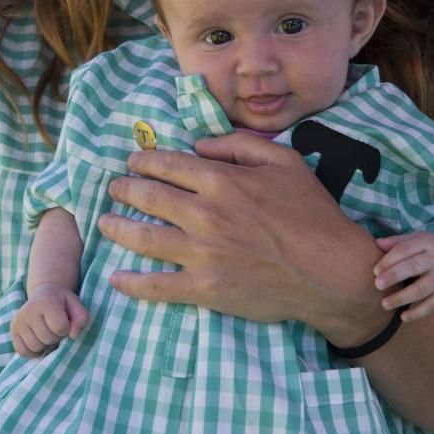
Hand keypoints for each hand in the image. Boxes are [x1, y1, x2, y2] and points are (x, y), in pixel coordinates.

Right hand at [11, 283, 88, 356]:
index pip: (60, 327)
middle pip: (47, 339)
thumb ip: (82, 319)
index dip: (66, 329)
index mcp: (46, 302)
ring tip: (47, 333)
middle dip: (56, 337)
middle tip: (55, 328)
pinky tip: (38, 340)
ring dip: (45, 345)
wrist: (43, 294)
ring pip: (35, 347)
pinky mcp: (13, 331)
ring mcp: (18, 321)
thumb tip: (73, 336)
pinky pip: (23, 351)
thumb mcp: (76, 306)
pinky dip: (33, 351)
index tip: (65, 322)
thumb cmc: (62, 302)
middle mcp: (29, 311)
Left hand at [100, 132, 388, 345]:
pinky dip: (132, 283)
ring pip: (144, 238)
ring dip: (118, 228)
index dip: (143, 161)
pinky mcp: (204, 289)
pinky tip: (115, 278)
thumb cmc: (311, 212)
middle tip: (113, 188)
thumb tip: (198, 144)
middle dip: (124, 190)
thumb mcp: (284, 161)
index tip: (131, 161)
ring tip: (104, 223)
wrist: (330, 270)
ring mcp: (200, 254)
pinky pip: (157, 286)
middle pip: (148, 197)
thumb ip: (239, 144)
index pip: (167, 165)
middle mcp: (203, 214)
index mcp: (220, 180)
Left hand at [373, 232, 433, 321]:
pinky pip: (432, 305)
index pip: (405, 249)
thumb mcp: (415, 239)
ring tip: (384, 304)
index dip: (389, 260)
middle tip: (377, 285)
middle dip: (394, 276)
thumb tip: (376, 244)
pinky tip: (403, 317)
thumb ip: (396, 242)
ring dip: (402, 297)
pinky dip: (418, 313)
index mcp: (426, 243)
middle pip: (414, 267)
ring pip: (422, 289)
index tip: (375, 271)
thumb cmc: (427, 249)